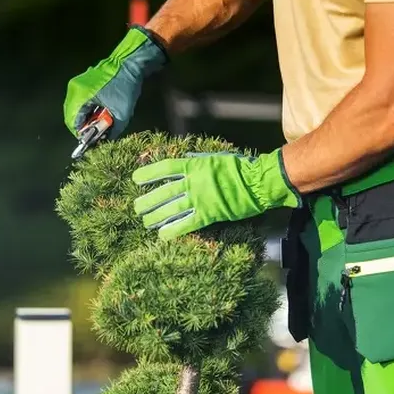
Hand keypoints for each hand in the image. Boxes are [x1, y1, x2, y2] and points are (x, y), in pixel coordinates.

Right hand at [63, 26, 166, 138]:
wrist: (130, 63)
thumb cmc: (125, 87)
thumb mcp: (122, 114)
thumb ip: (111, 131)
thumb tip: (104, 141)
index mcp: (81, 96)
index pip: (73, 121)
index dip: (81, 133)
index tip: (90, 140)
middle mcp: (74, 89)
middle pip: (71, 115)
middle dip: (82, 126)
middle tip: (93, 132)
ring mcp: (76, 84)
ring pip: (74, 108)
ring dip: (83, 117)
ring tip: (96, 122)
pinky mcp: (81, 81)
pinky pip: (78, 99)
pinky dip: (85, 108)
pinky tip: (97, 111)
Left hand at [132, 150, 300, 239]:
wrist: (257, 182)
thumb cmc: (239, 167)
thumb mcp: (215, 158)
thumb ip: (197, 162)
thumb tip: (184, 162)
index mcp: (194, 166)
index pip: (165, 169)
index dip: (149, 173)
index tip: (136, 179)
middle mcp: (193, 183)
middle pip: (164, 192)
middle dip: (149, 201)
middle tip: (137, 208)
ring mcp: (200, 200)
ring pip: (172, 209)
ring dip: (156, 216)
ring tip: (145, 222)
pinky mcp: (209, 215)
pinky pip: (187, 224)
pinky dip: (174, 230)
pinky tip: (162, 235)